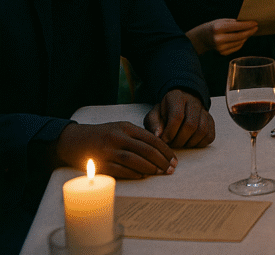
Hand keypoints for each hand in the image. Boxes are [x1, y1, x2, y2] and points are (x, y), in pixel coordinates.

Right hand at [55, 121, 176, 178]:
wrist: (72, 140)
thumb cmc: (102, 135)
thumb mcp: (120, 128)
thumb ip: (137, 136)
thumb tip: (159, 148)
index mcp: (125, 127)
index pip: (152, 139)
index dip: (165, 150)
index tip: (174, 159)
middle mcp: (117, 137)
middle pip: (145, 150)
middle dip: (161, 160)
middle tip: (171, 169)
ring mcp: (107, 150)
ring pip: (134, 159)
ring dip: (149, 167)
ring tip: (159, 172)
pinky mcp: (99, 163)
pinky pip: (120, 169)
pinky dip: (133, 173)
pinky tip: (142, 176)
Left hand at [144, 89, 215, 148]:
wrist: (180, 105)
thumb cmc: (165, 112)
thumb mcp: (154, 115)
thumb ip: (153, 124)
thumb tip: (158, 136)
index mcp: (177, 98)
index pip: (177, 116)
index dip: (170, 132)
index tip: (164, 140)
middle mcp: (194, 102)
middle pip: (191, 125)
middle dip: (179, 140)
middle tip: (171, 143)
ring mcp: (204, 111)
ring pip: (202, 131)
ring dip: (189, 143)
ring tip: (179, 143)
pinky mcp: (211, 121)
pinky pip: (209, 136)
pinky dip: (199, 143)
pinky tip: (189, 141)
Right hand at [189, 18, 258, 55]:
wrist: (200, 38)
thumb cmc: (213, 27)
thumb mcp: (221, 21)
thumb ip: (234, 22)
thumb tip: (249, 23)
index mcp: (218, 28)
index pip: (237, 26)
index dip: (248, 25)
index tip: (255, 23)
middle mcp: (219, 39)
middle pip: (240, 36)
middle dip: (250, 31)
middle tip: (256, 27)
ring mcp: (220, 48)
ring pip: (240, 42)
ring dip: (246, 36)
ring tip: (249, 31)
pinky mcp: (222, 53)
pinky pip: (237, 47)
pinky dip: (241, 42)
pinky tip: (242, 38)